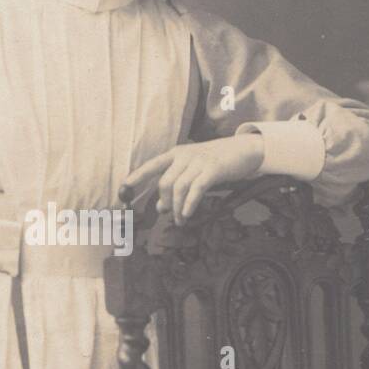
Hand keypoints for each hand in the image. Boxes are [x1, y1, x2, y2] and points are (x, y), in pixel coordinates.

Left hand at [123, 134, 263, 225]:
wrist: (244, 149)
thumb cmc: (217, 161)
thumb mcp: (194, 170)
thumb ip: (177, 185)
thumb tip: (160, 207)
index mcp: (176, 153)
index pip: (152, 165)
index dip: (137, 177)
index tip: (124, 188)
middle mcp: (184, 156)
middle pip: (165, 183)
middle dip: (165, 202)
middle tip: (171, 215)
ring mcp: (198, 161)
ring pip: (179, 188)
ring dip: (177, 208)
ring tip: (181, 219)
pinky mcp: (212, 169)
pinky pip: (195, 189)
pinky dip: (189, 204)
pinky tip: (188, 214)